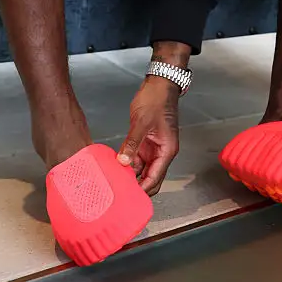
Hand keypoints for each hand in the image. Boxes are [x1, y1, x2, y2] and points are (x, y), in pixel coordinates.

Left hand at [117, 77, 179, 195]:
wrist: (158, 84)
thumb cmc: (157, 100)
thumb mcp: (142, 122)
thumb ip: (133, 143)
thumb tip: (123, 162)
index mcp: (167, 150)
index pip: (155, 178)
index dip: (143, 190)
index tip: (129, 198)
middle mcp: (161, 152)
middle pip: (150, 177)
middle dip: (137, 185)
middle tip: (119, 192)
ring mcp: (153, 147)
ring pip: (141, 168)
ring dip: (130, 173)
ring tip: (114, 180)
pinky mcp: (145, 141)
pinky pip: (136, 156)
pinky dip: (127, 161)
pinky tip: (115, 164)